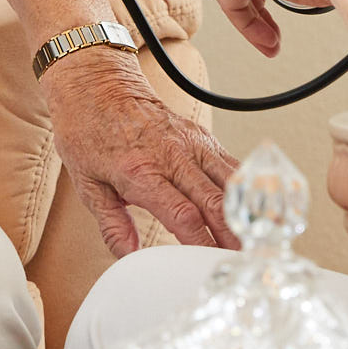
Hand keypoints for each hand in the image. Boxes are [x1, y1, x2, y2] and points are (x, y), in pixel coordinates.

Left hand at [42, 48, 240, 255]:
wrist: (96, 85)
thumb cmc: (88, 133)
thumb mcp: (87, 184)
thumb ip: (112, 223)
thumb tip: (128, 255)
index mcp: (141, 171)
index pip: (182, 214)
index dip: (201, 242)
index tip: (211, 263)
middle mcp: (172, 155)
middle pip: (214, 202)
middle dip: (233, 235)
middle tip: (245, 261)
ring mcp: (191, 143)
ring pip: (231, 181)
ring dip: (248, 213)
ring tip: (260, 240)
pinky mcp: (201, 135)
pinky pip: (231, 163)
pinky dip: (247, 187)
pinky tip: (258, 208)